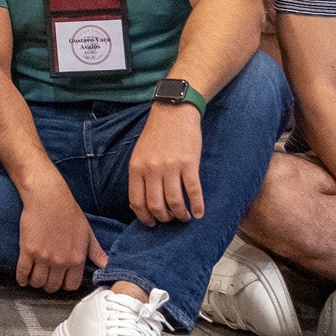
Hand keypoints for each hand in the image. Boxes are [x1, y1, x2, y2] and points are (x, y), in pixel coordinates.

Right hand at [15, 180, 106, 292]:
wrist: (48, 198)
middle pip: (53, 286)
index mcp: (76, 259)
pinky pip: (23, 272)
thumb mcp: (87, 232)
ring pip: (38, 282)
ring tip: (35, 279)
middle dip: (50, 286)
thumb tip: (106, 265)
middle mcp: (60, 262)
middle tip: (47, 280)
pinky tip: (23, 279)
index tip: (61, 281)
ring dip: (36, 283)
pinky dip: (22, 279)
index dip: (66, 285)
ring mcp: (43, 257)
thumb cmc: (69, 212)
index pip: (71, 285)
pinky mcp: (27, 251)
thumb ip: (96, 251)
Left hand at [127, 102, 205, 224]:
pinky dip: (196, 206)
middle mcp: (152, 169)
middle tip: (170, 219)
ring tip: (184, 217)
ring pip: (174, 202)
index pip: (137, 201)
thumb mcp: (140, 154)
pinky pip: (193, 191)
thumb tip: (140, 204)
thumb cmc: (157, 134)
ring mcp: (171, 167)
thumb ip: (139, 176)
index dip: (145, 217)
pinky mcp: (189, 163)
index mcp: (136, 167)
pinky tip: (198, 213)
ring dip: (180, 215)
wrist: (174, 111)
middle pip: (156, 205)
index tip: (152, 223)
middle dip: (164, 218)